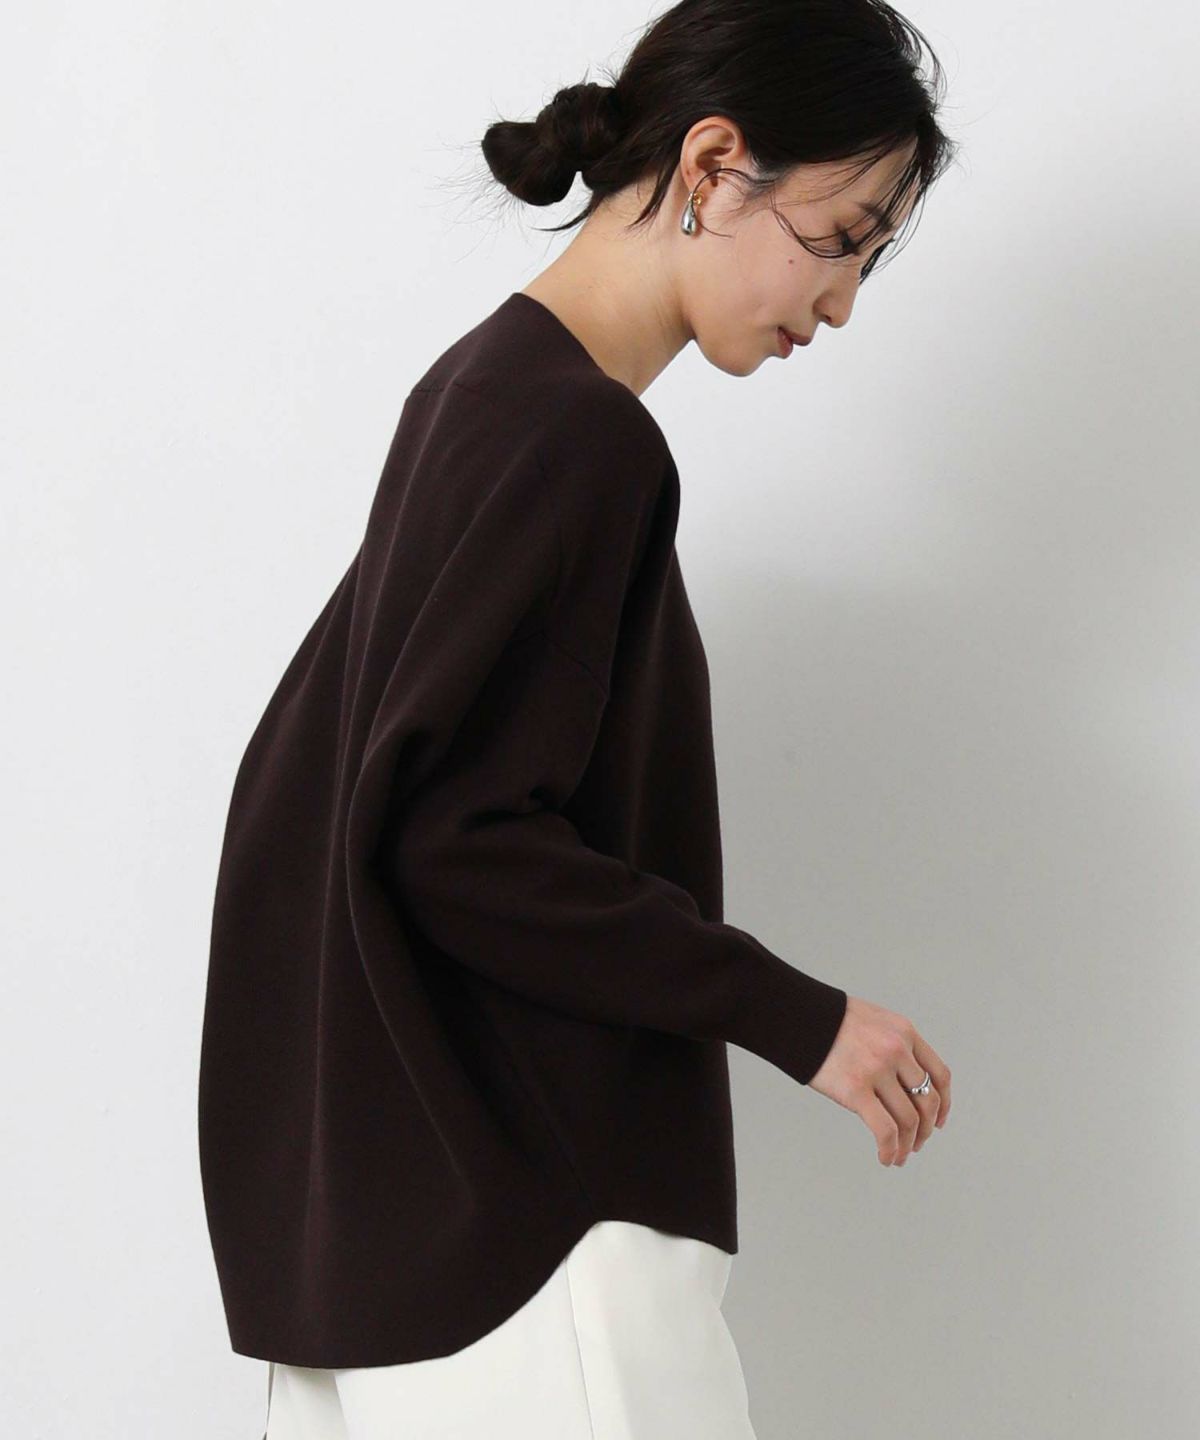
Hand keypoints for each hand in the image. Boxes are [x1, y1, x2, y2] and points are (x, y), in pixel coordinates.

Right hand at [807, 994, 950, 1165]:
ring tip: (900, 1156)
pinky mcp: (856, 1089)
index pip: (939, 1075)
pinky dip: (891, 1150)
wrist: (797, 1015)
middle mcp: (897, 1050)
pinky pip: (885, 1130)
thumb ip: (893, 1045)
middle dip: (925, 1129)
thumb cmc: (829, 1020)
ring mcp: (878, 1070)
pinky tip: (886, 1158)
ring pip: (909, 1120)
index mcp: (905, 1033)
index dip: (943, 1104)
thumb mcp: (874, 1022)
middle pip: (927, 1101)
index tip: (938, 1121)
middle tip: (916, 1143)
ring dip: (908, 1144)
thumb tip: (903, 1083)